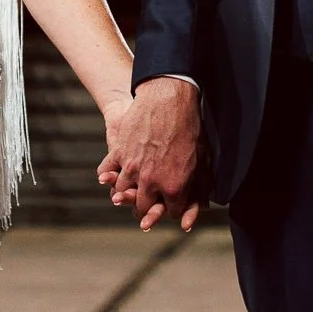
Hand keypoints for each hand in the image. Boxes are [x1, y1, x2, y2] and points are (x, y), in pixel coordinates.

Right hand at [96, 77, 203, 231]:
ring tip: (134, 186)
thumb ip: (201, 186)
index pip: (171, 212)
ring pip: (123, 194)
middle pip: (143, 208)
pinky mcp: (119, 153)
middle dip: (149, 205)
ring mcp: (132, 168)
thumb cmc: (189, 127)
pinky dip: (110, 177)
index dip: (174, 207)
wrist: (168, 98)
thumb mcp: (202, 159)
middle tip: (152, 198)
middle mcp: (151, 182)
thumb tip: (204, 203)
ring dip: (128, 192)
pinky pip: (108, 174)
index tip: (174, 200)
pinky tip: (115, 176)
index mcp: (174, 187)